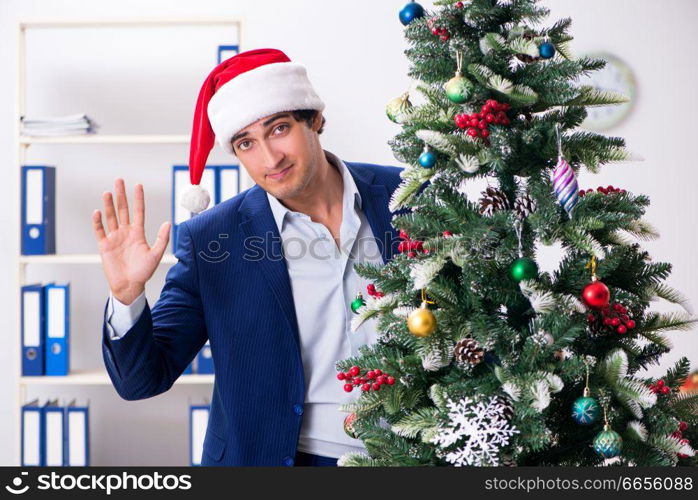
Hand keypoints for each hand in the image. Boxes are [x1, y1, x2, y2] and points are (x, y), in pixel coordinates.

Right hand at [93, 178, 170, 304]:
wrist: (129, 286)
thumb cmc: (143, 272)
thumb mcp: (156, 255)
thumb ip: (162, 238)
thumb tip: (168, 223)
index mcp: (138, 233)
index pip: (138, 211)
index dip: (138, 199)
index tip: (138, 185)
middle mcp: (126, 232)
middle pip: (123, 210)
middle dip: (121, 195)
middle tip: (119, 180)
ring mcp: (114, 238)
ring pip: (111, 217)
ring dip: (109, 205)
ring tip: (108, 192)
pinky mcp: (104, 246)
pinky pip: (100, 231)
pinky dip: (98, 222)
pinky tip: (98, 211)